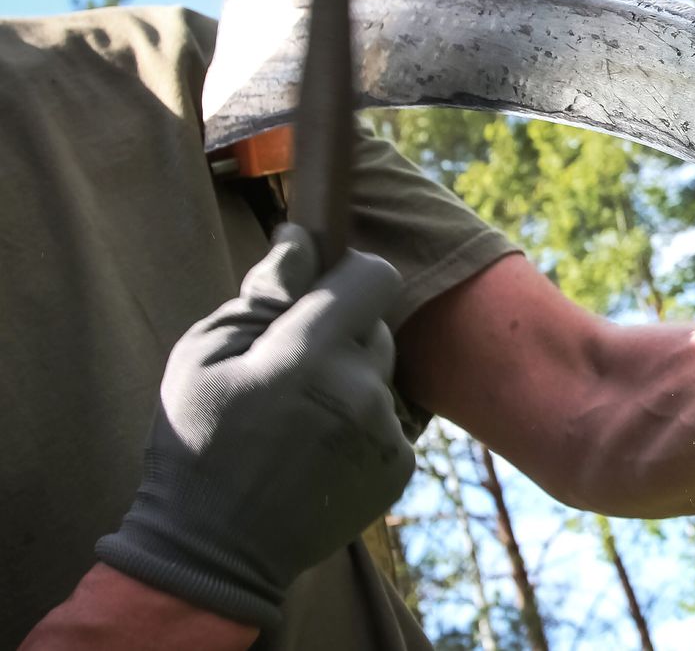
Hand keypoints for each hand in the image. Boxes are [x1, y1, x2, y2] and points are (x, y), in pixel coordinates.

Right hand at [96, 224, 411, 626]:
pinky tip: (315, 451)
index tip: (320, 285)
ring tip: (297, 419)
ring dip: (349, 381)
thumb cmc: (196, 445)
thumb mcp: (203, 356)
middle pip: (376, 326)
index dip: (349, 272)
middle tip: (288, 368)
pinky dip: (361, 426)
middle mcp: (362, 389)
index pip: (374, 276)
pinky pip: (388, 421)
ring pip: (380, 375)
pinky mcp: (399, 468)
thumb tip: (300, 240)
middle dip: (340, 333)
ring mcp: (386, 432)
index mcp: (310, 355)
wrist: (215, 552)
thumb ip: (263, 294)